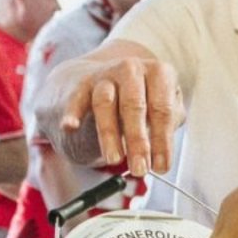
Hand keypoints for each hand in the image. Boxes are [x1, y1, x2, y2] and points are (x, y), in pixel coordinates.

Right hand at [47, 42, 184, 175]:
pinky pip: (76, 99)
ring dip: (109, 133)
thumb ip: (166, 128)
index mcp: (159, 73)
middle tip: (140, 169)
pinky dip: (72, 113)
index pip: (163, 110)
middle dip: (138, 141)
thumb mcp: (161, 109)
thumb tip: (162, 156)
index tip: (161, 167)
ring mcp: (104, 74)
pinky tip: (70, 127)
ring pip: (104, 103)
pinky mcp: (81, 84)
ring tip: (114, 159)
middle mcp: (131, 69)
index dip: (163, 141)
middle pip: (134, 106)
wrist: (102, 80)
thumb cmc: (141, 101)